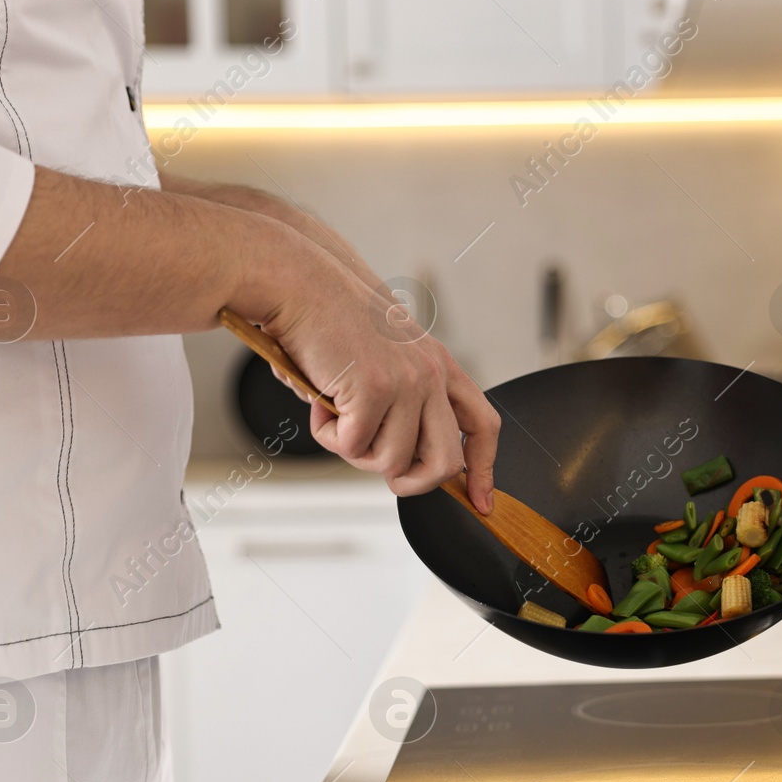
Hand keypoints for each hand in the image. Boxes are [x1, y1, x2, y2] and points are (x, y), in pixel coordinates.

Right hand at [262, 249, 498, 511]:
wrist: (298, 280)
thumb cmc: (329, 319)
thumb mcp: (384, 359)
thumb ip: (401, 402)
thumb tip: (400, 460)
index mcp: (440, 365)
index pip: (483, 426)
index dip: (483, 470)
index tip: (480, 502)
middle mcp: (432, 374)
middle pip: (445, 463)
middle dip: (410, 481)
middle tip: (375, 465)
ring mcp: (407, 382)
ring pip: (392, 462)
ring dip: (354, 450)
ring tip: (334, 413)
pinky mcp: (375, 389)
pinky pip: (354, 447)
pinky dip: (328, 434)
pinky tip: (319, 401)